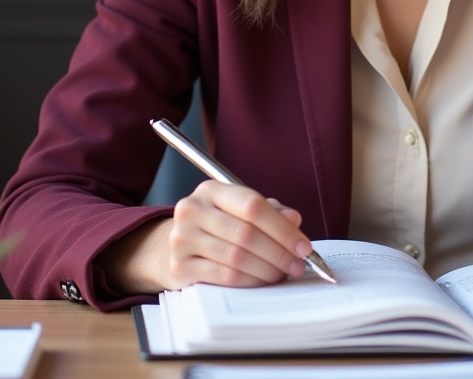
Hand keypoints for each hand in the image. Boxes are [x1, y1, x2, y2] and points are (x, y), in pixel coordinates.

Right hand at [100, 180, 313, 293]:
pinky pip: (223, 276)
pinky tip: (261, 282)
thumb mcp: (240, 211)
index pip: (253, 205)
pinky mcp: (178, 267)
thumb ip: (270, 211)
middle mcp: (192, 209)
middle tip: (297, 265)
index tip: (303, 246)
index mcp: (211, 190)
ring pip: (236, 257)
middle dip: (279, 252)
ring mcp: (181, 238)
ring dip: (266, 269)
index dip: (282, 227)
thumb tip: (294, 220)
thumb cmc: (216, 226)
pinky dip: (249, 281)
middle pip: (246, 233)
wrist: (169, 248)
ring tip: (282, 274)